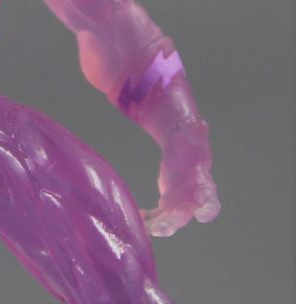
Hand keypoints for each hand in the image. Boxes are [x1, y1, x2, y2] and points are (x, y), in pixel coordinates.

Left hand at [142, 122, 220, 236]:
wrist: (183, 147)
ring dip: (162, 224)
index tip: (199, 209)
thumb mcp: (193, 134)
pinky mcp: (169, 203)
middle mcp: (194, 197)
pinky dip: (151, 219)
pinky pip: (160, 217)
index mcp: (203, 181)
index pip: (211, 199)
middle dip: (178, 218)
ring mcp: (181, 202)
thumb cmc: (190, 142)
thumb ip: (197, 132)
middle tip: (164, 221)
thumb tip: (202, 123)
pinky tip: (139, 216)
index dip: (207, 205)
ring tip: (148, 226)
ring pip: (173, 220)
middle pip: (189, 213)